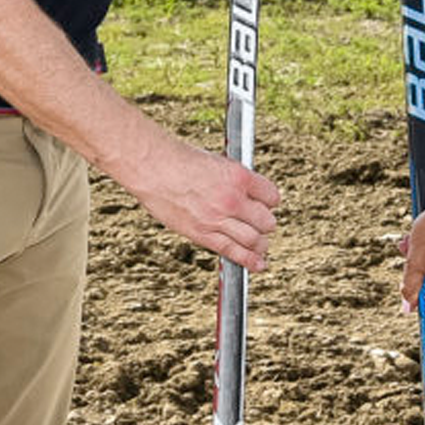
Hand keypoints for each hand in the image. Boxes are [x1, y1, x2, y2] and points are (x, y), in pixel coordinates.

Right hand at [127, 133, 280, 270]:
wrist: (152, 168)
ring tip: (260, 244)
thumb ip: (234, 180)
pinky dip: (249, 260)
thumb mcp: (217, 162)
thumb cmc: (180, 160)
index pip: (272, 196)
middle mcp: (231, 199)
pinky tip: (258, 264)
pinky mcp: (202, 234)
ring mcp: (217, 218)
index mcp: (239, 177)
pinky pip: (232, 251)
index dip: (270, 201)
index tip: (267, 204)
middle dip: (266, 223)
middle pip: (266, 221)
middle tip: (262, 224)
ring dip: (260, 243)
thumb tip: (248, 195)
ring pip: (253, 240)